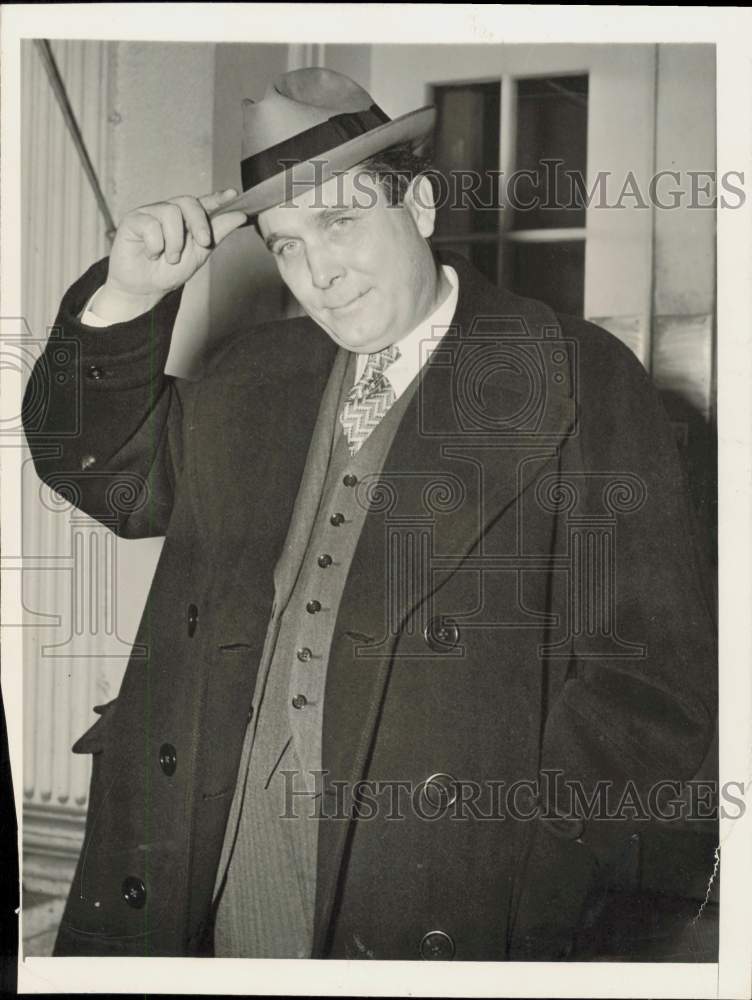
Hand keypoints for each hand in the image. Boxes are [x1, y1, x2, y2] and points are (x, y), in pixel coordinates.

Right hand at [95, 189, 246, 321]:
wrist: (145, 289)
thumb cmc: (169, 271)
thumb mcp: (199, 254)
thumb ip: (217, 233)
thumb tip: (239, 216)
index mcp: (186, 219)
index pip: (203, 202)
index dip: (218, 197)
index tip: (233, 194)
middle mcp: (169, 211)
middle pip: (188, 202)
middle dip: (199, 223)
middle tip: (203, 243)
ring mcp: (150, 213)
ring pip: (170, 213)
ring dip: (175, 242)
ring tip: (169, 258)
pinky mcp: (133, 220)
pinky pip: (150, 225)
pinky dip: (156, 245)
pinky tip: (151, 254)